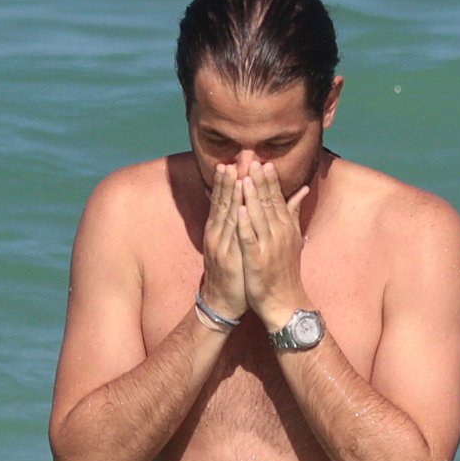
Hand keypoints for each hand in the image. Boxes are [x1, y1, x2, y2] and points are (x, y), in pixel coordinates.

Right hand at [200, 164, 245, 320]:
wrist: (223, 301)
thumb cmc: (233, 271)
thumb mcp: (235, 245)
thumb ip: (238, 226)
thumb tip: (242, 207)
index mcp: (220, 230)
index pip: (223, 201)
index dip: (228, 181)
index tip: (232, 161)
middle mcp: (217, 234)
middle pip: (222, 203)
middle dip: (228, 180)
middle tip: (232, 159)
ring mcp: (221, 246)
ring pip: (225, 216)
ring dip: (229, 194)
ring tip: (233, 173)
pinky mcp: (227, 259)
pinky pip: (232, 237)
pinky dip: (235, 222)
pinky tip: (238, 208)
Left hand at [235, 157, 311, 328]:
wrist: (285, 301)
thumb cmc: (285, 269)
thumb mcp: (293, 238)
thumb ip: (294, 212)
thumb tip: (303, 190)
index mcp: (286, 227)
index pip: (277, 198)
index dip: (270, 180)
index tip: (264, 162)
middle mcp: (280, 233)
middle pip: (268, 203)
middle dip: (260, 182)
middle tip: (252, 161)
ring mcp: (269, 246)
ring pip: (259, 217)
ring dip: (252, 197)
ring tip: (245, 178)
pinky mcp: (257, 259)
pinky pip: (250, 238)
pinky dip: (246, 224)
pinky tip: (240, 210)